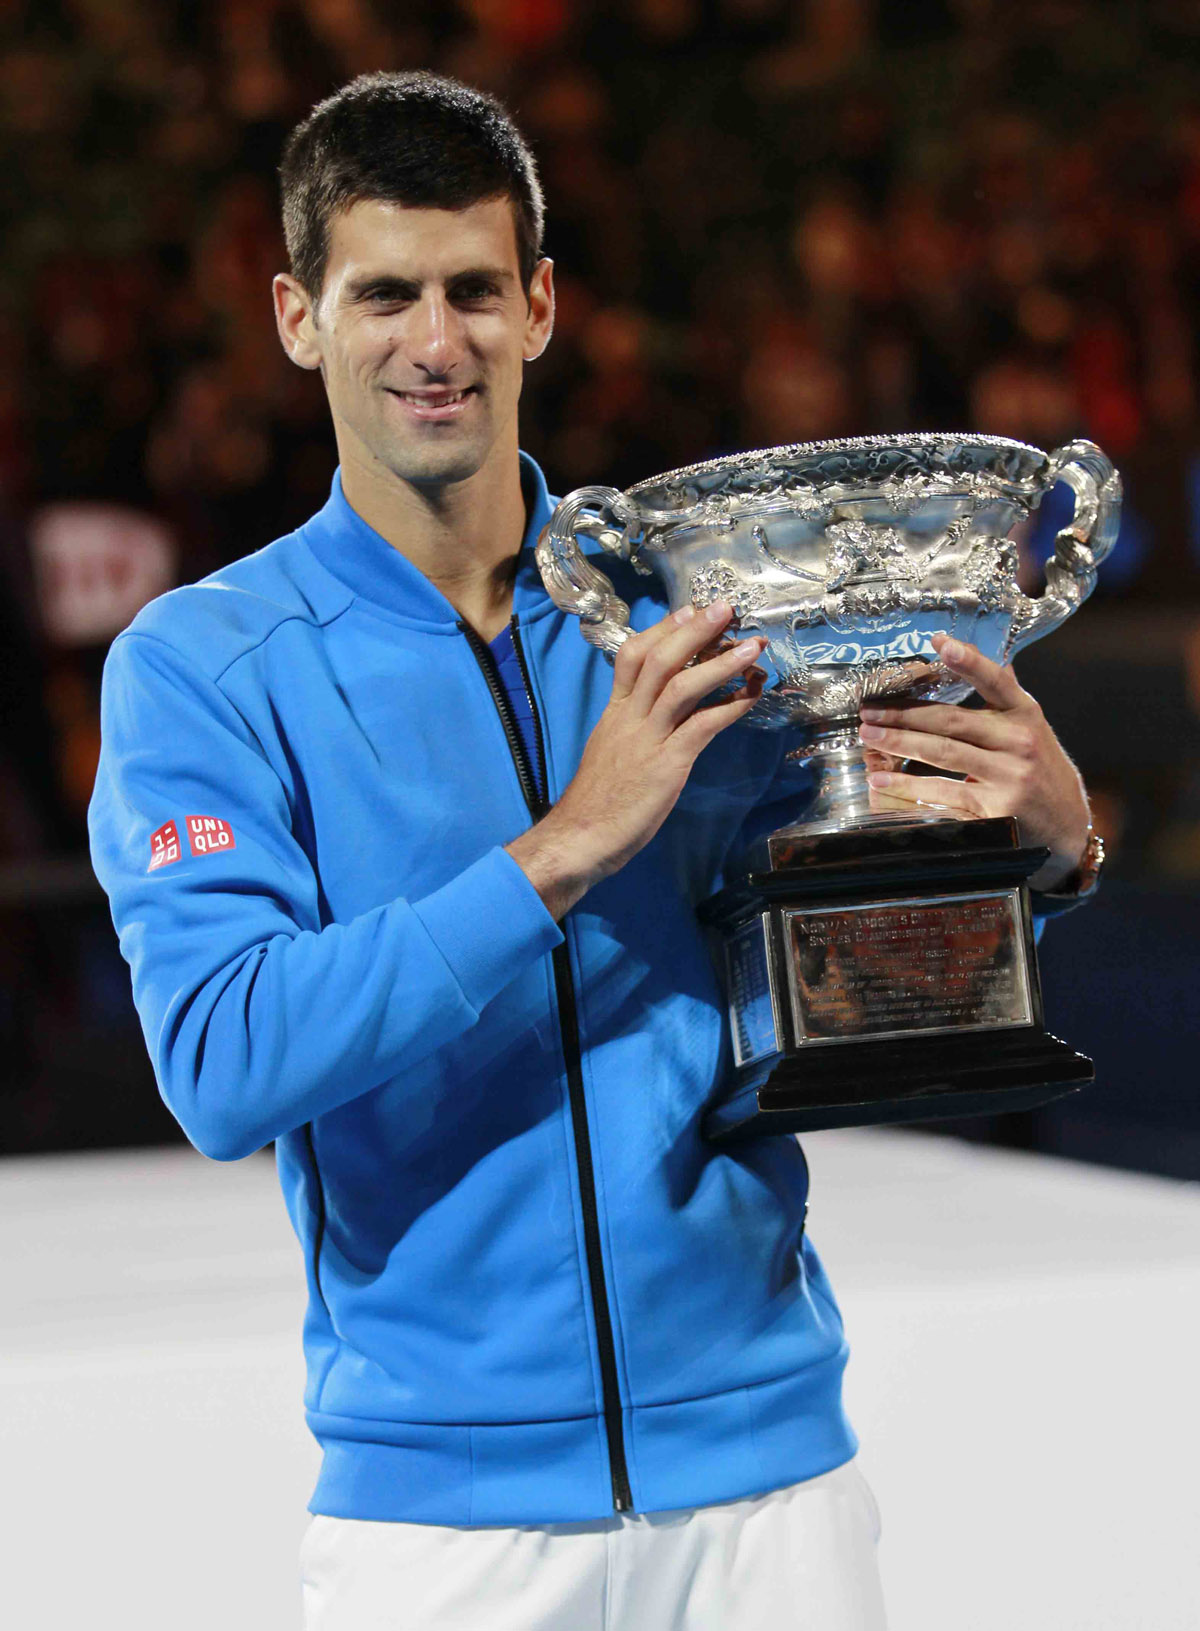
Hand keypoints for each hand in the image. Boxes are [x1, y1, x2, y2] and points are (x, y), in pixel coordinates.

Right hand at [507, 601, 765, 917]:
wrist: (581, 837)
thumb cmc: (598, 803)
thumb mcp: (612, 753)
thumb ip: (634, 729)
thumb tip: (661, 717)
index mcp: (614, 713)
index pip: (632, 655)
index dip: (662, 629)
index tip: (688, 610)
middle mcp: (629, 717)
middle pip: (658, 658)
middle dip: (694, 630)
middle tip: (725, 607)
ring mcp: (647, 739)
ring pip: (681, 686)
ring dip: (720, 662)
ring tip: (752, 644)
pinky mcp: (665, 765)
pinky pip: (700, 727)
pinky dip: (728, 707)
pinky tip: (751, 695)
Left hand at [858, 633, 1090, 890]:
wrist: (1067, 823)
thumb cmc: (1040, 767)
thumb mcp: (1030, 726)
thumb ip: (1004, 693)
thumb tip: (978, 650)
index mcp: (1025, 713)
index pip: (996, 681)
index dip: (969, 661)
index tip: (939, 642)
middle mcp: (1019, 742)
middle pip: (953, 721)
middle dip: (905, 714)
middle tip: (869, 709)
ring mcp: (1008, 777)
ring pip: (943, 754)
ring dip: (900, 743)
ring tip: (869, 734)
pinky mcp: (994, 810)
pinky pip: (944, 793)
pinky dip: (908, 786)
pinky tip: (881, 779)